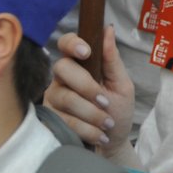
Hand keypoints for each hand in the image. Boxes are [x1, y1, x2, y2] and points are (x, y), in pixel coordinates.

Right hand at [43, 27, 133, 152]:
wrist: (113, 142)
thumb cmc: (118, 110)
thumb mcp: (122, 85)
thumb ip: (112, 60)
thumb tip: (108, 29)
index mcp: (80, 64)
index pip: (66, 43)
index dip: (73, 44)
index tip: (86, 52)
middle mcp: (62, 78)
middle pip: (62, 68)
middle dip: (87, 87)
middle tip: (106, 102)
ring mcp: (53, 98)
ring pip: (65, 98)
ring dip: (91, 113)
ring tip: (108, 124)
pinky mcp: (50, 118)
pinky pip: (64, 120)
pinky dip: (87, 129)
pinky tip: (100, 134)